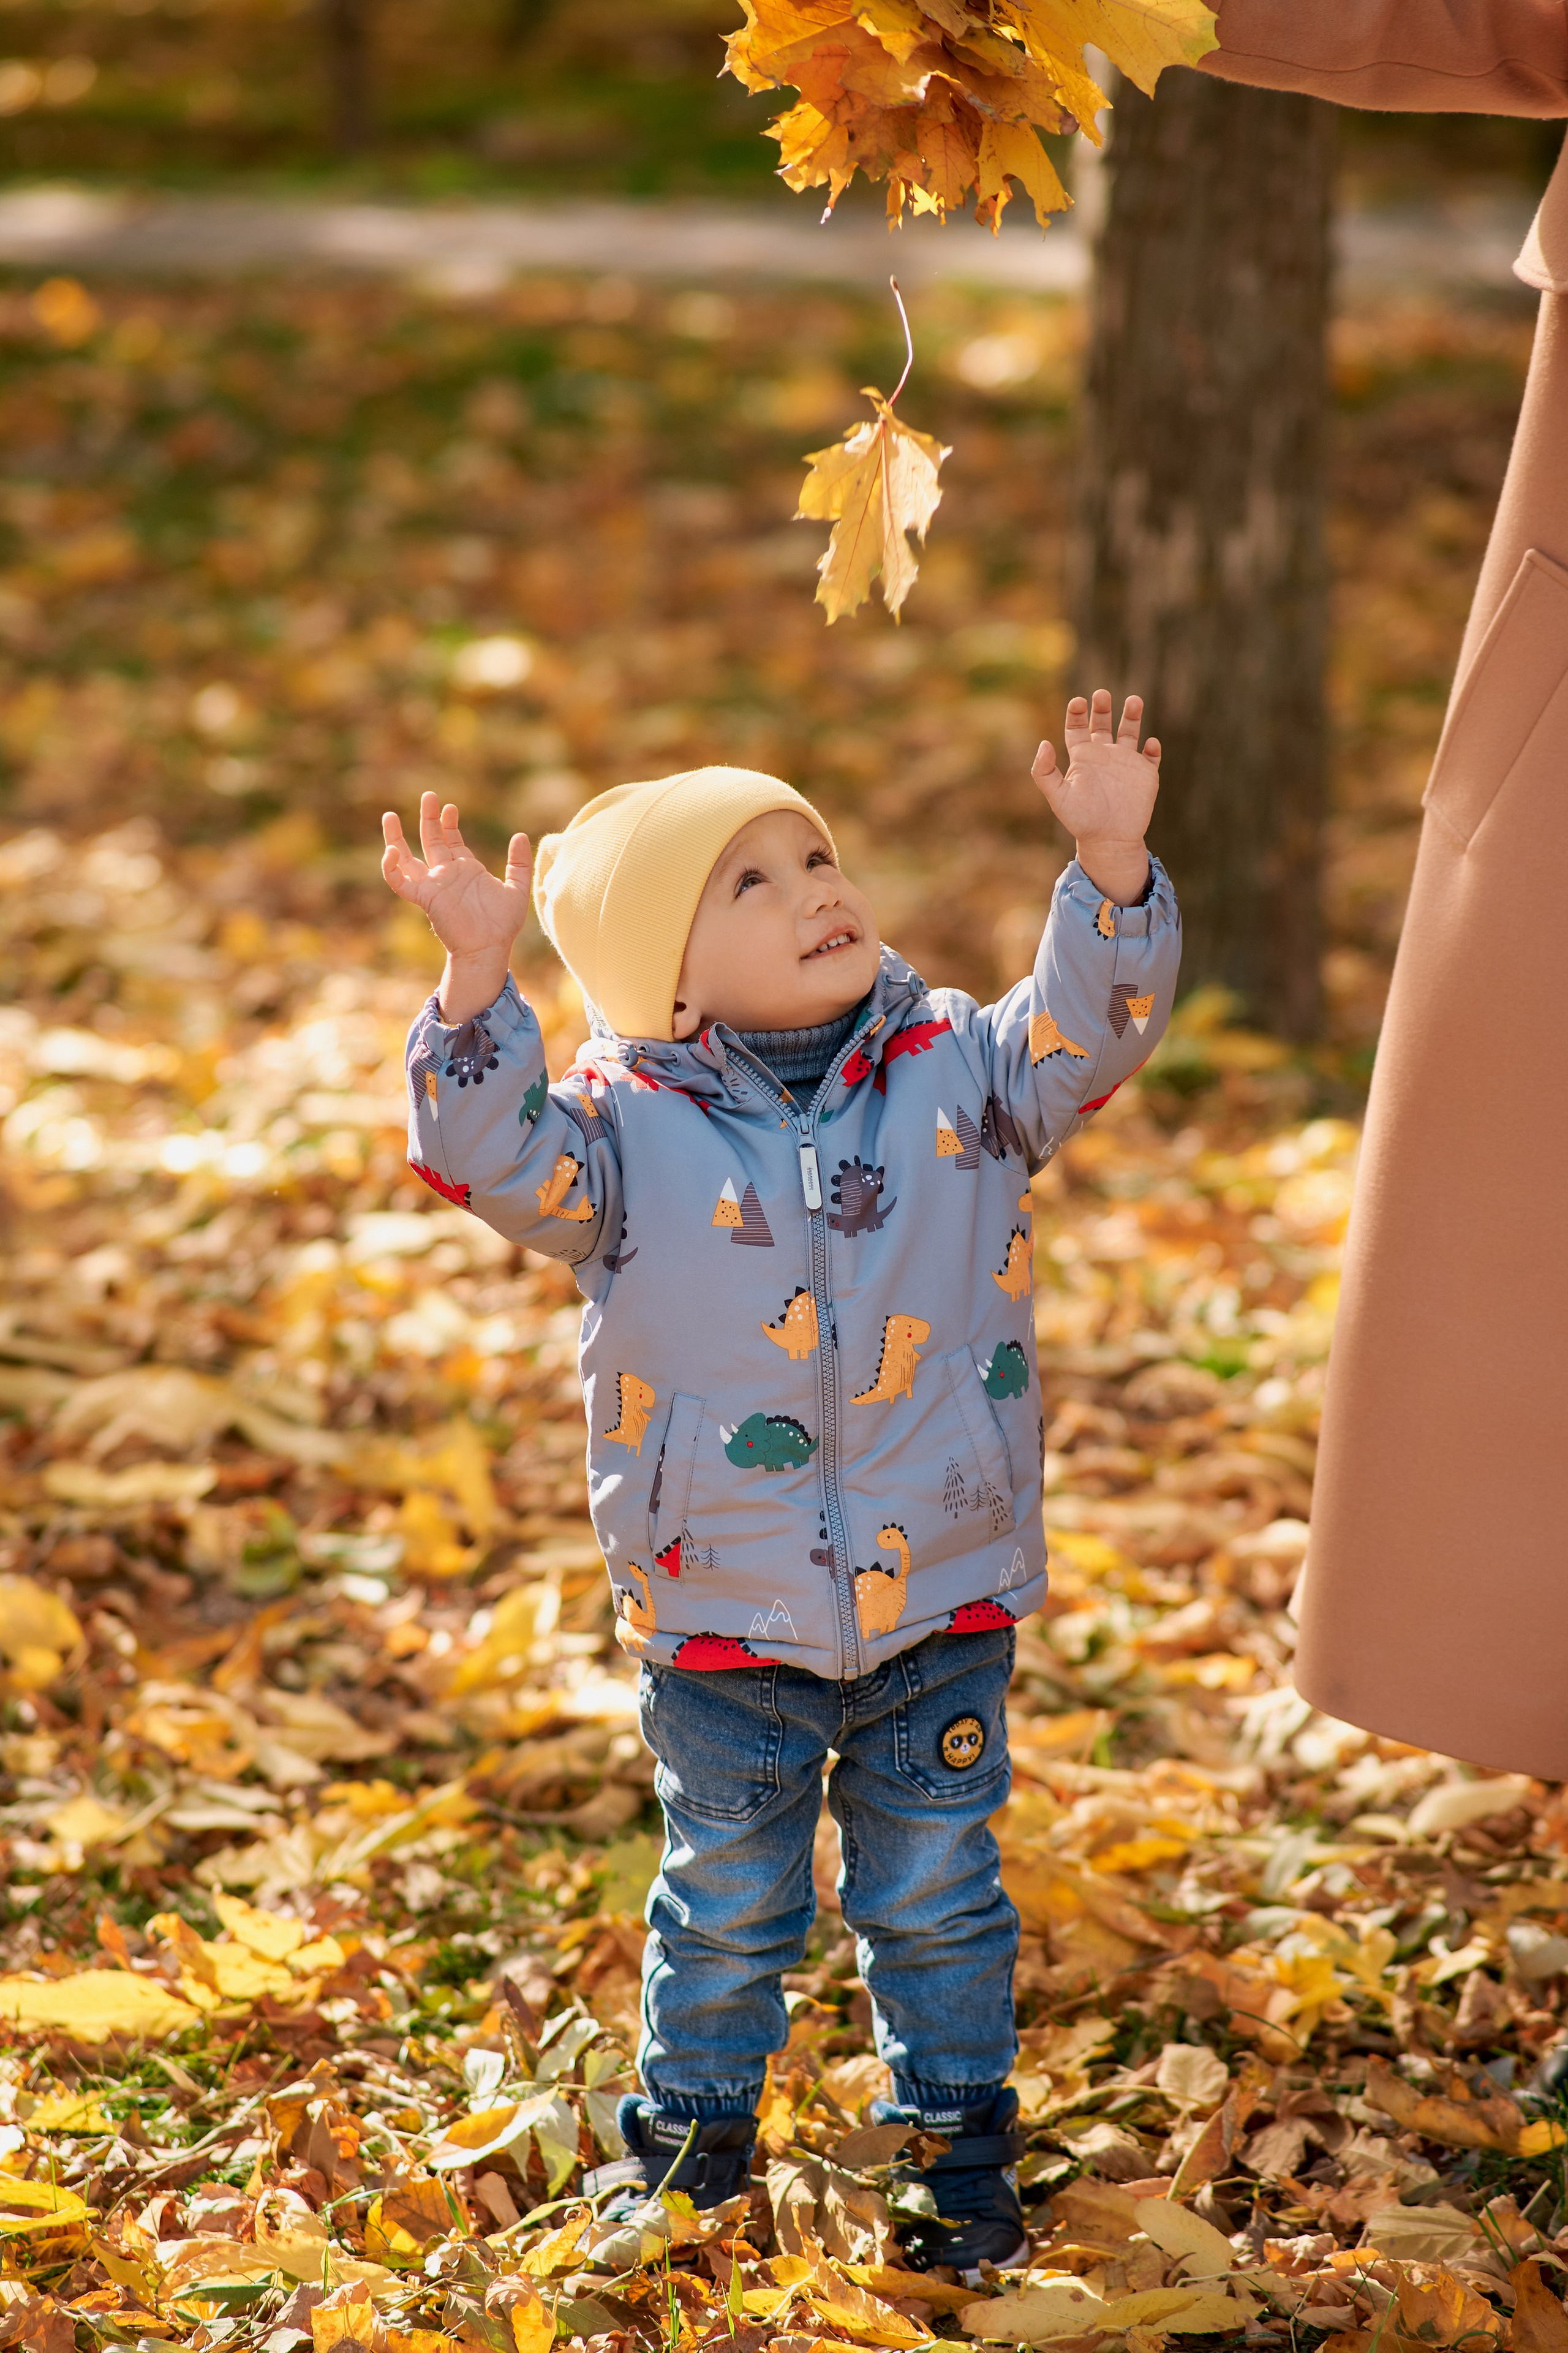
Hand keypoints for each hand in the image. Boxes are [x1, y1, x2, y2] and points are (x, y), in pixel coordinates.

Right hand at [382, 792, 530, 1023]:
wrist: (490, 948)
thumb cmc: (502, 924)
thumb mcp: (517, 889)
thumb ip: (519, 864)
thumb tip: (520, 835)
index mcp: (466, 870)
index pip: (452, 841)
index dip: (449, 823)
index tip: (451, 807)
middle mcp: (447, 875)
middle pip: (431, 841)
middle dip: (428, 819)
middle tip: (428, 796)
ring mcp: (433, 885)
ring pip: (406, 859)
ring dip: (396, 838)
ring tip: (389, 816)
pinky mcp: (425, 898)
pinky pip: (400, 882)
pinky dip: (391, 868)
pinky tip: (390, 851)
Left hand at [1032, 689, 1159, 903]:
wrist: (1109, 841)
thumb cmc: (1081, 821)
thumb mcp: (1058, 797)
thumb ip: (1046, 772)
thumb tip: (1043, 743)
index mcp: (1082, 758)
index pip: (1076, 728)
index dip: (1076, 713)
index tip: (1078, 701)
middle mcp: (1104, 756)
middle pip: (1102, 724)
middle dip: (1102, 708)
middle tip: (1101, 694)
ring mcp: (1126, 763)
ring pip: (1130, 732)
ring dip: (1132, 716)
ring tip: (1133, 700)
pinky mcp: (1146, 774)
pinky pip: (1151, 756)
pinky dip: (1152, 748)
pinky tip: (1149, 744)